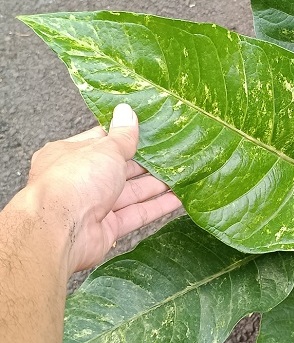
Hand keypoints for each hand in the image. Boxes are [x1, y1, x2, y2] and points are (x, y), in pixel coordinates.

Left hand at [23, 103, 181, 272]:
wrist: (61, 231)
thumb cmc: (75, 181)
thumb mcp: (104, 149)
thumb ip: (122, 135)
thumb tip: (126, 111)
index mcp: (71, 155)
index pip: (102, 141)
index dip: (126, 136)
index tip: (151, 131)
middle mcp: (81, 179)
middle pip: (119, 168)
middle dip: (147, 163)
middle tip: (174, 153)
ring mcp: (94, 205)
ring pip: (131, 192)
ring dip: (157, 185)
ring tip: (183, 174)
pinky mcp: (108, 227)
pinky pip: (136, 213)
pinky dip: (157, 207)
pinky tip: (179, 199)